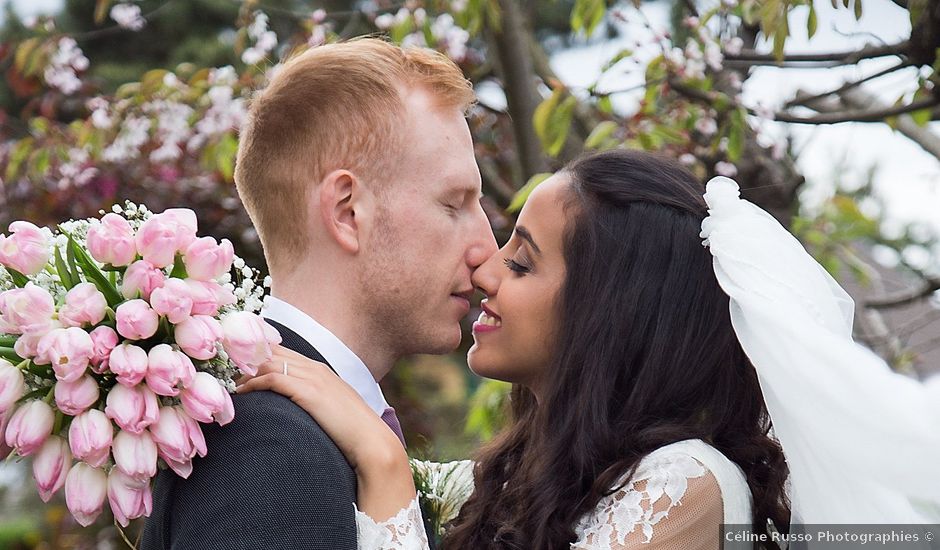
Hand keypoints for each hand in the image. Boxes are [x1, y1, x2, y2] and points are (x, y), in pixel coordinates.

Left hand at [236, 345, 406, 472]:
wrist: (371, 442)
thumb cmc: (351, 432)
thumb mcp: (330, 411)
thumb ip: (313, 403)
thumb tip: (293, 412)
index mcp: (320, 369)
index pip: (280, 350)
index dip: (255, 353)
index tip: (232, 363)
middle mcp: (315, 367)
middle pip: (271, 350)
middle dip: (243, 356)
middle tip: (219, 367)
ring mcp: (313, 377)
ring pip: (268, 361)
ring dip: (242, 370)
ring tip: (222, 381)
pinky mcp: (309, 391)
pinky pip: (272, 379)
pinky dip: (252, 383)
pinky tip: (239, 393)